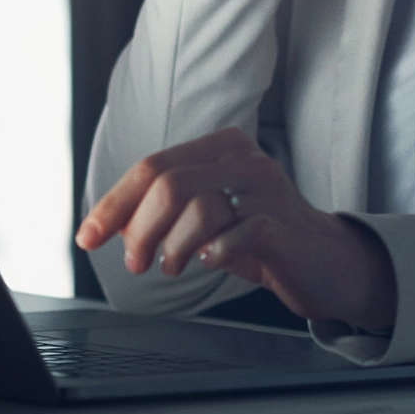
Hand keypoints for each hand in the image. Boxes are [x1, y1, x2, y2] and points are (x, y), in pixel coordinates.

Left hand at [75, 127, 397, 332]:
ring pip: (197, 208)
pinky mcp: (283, 225)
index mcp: (221, 147)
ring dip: (171, 247)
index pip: (152, 166)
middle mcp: (244, 159)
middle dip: (139, 229)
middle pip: (169, 184)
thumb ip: (166, 210)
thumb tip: (113, 225)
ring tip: (171, 266)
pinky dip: (212, 253)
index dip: (113, 203)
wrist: (325, 263)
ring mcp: (268, 189)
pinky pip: (235, 234)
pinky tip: (208, 261)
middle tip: (135, 261)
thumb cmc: (260, 237)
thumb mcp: (209, 215)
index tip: (88, 236)